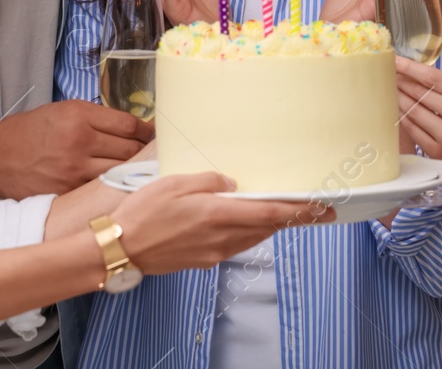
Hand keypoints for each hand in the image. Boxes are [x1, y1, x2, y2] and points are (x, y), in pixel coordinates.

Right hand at [0, 101, 154, 195]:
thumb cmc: (29, 130)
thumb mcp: (63, 111)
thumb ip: (97, 118)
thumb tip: (132, 128)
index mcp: (79, 116)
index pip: (129, 125)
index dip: (147, 131)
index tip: (153, 134)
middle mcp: (79, 141)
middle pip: (130, 150)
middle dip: (143, 152)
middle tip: (150, 154)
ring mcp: (73, 170)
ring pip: (120, 172)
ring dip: (131, 171)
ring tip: (136, 170)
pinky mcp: (67, 191)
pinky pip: (100, 189)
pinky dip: (110, 186)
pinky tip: (114, 184)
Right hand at [113, 172, 333, 273]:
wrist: (119, 249)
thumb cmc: (143, 212)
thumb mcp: (176, 182)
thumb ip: (210, 181)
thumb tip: (232, 184)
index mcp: (217, 214)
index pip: (270, 213)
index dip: (299, 211)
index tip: (322, 209)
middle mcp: (221, 238)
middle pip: (266, 228)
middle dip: (291, 218)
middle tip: (312, 209)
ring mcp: (213, 253)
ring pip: (252, 238)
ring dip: (269, 225)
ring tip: (282, 213)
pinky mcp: (203, 260)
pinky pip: (235, 246)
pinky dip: (248, 233)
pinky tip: (244, 223)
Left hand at [395, 56, 441, 186]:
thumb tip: (415, 73)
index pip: (433, 77)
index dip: (410, 67)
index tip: (395, 59)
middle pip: (420, 92)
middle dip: (400, 80)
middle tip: (388, 72)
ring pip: (413, 111)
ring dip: (398, 97)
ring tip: (389, 88)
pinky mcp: (438, 152)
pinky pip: (413, 130)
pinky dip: (403, 117)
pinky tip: (397, 109)